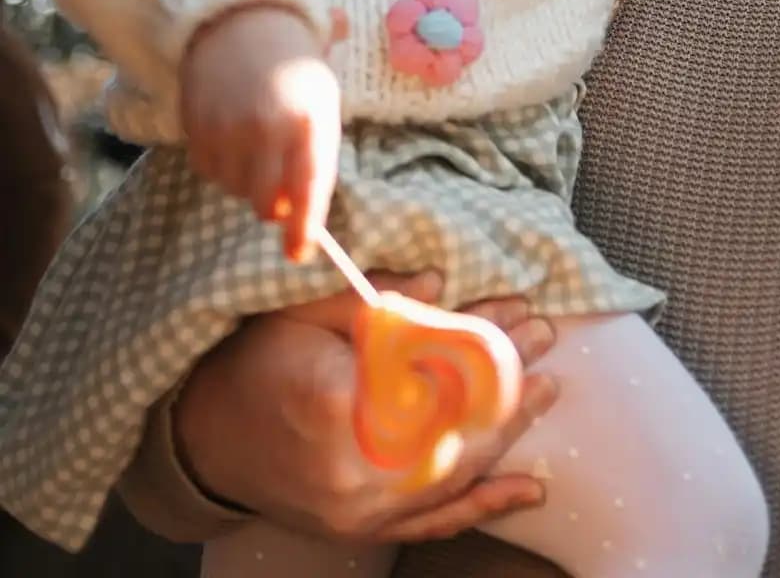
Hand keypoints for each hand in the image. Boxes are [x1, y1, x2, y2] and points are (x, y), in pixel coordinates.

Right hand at [175, 271, 558, 542]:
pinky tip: (530, 488)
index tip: (520, 310)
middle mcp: (351, 463)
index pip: (435, 367)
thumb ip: (376, 297)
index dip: (482, 338)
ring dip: (508, 431)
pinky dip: (484, 505)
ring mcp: (358, 506)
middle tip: (547, 337)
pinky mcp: (360, 529)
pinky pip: (433, 522)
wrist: (204, 436)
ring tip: (547, 391)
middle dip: (507, 376)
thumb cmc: (256, 363)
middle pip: (453, 417)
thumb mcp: (304, 312)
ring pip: (453, 470)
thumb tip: (440, 278)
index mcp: (337, 399)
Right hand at [180, 3, 339, 260]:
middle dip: (274, 206)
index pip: (309, 187)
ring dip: (247, 183)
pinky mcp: (197, 128)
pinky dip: (221, 167)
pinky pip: (209, 172)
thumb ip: (317, 152)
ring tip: (256, 145)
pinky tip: (232, 137)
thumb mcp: (323, 99)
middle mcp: (269, 128)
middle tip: (279, 189)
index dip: (303, 226)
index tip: (299, 253)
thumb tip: (307, 209)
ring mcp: (229, 129)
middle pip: (266, 202)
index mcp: (311, 119)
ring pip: (236, 190)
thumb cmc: (295, 66)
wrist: (242, 23)